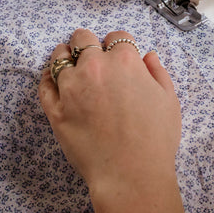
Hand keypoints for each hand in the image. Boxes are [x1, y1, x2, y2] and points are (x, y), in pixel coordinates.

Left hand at [38, 28, 180, 202]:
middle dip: (88, 44)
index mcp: (125, 61)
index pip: (117, 37)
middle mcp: (95, 67)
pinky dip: (48, 78)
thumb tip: (147, 56)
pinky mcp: (54, 109)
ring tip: (70, 66)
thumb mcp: (169, 101)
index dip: (118, 45)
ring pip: (59, 55)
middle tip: (91, 57)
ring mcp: (71, 87)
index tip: (118, 56)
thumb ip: (158, 73)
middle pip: (83, 38)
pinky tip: (54, 81)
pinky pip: (45, 84)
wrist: (131, 175)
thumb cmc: (155, 140)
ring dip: (65, 56)